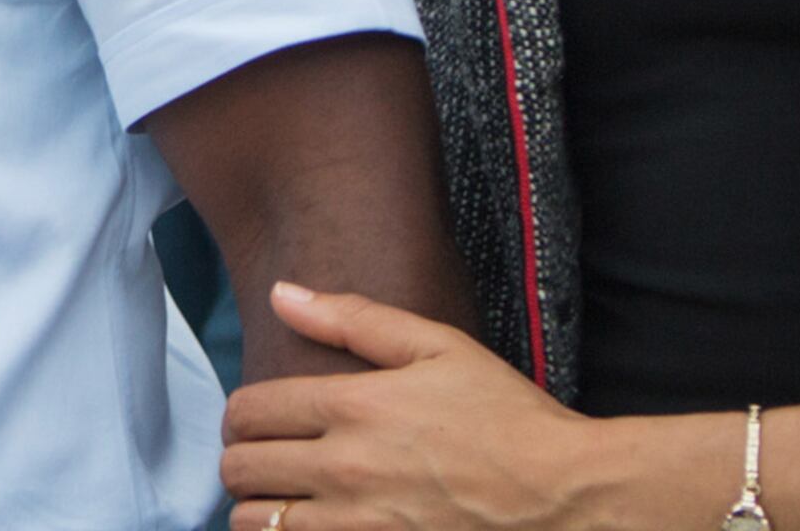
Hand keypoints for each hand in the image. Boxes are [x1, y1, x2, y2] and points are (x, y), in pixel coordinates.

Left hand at [220, 281, 635, 528]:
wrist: (559, 493)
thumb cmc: (506, 416)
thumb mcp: (438, 347)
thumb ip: (353, 319)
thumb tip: (281, 293)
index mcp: (354, 407)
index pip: (249, 410)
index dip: (240, 414)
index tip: (256, 418)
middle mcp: (344, 468)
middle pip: (240, 468)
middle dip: (241, 459)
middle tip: (264, 457)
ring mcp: (356, 524)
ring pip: (255, 522)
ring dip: (258, 508)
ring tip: (282, 497)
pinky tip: (311, 524)